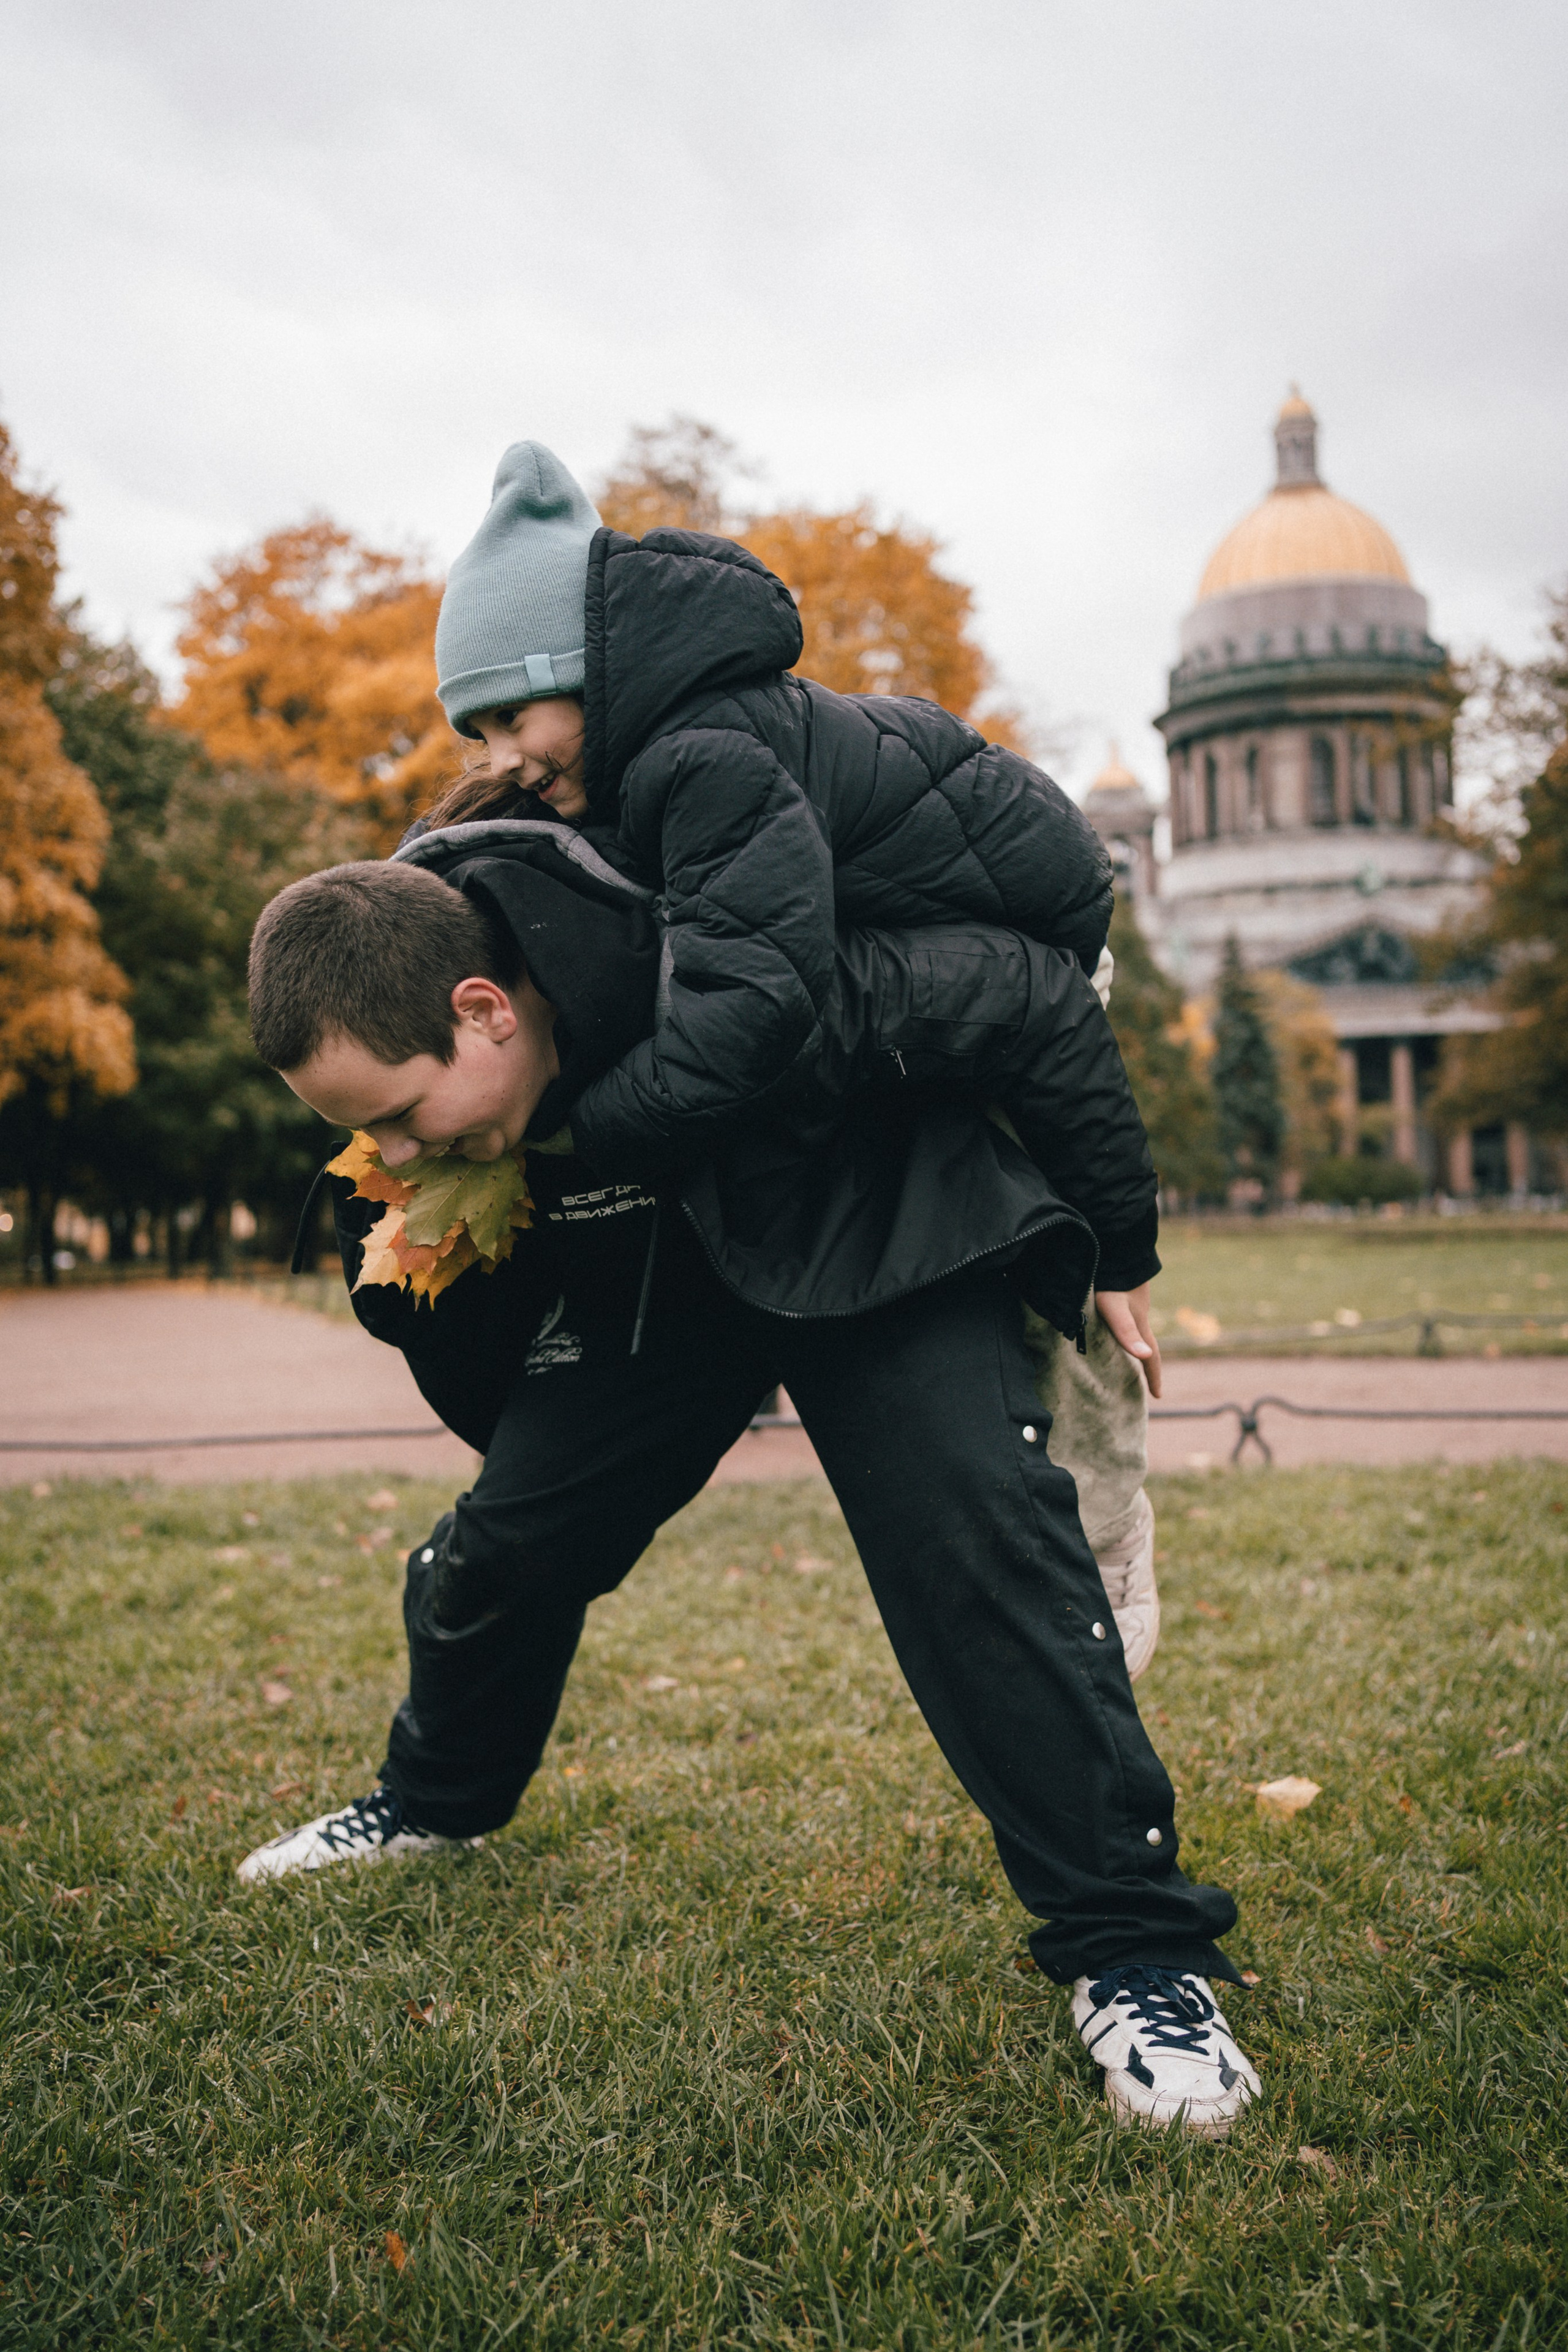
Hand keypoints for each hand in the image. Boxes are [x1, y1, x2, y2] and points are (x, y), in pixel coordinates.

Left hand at [1094, 1282, 1162, 1397]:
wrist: (1116, 1243)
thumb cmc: (1112, 1279)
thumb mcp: (1116, 1309)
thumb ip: (1127, 1333)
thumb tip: (1145, 1357)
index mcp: (1139, 1323)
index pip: (1150, 1355)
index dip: (1153, 1376)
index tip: (1158, 1396)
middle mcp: (1138, 1313)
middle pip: (1144, 1343)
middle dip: (1146, 1362)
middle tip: (1144, 1379)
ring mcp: (1132, 1300)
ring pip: (1135, 1327)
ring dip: (1135, 1343)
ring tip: (1128, 1355)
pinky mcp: (1122, 1288)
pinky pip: (1126, 1313)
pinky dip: (1124, 1326)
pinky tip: (1114, 1321)